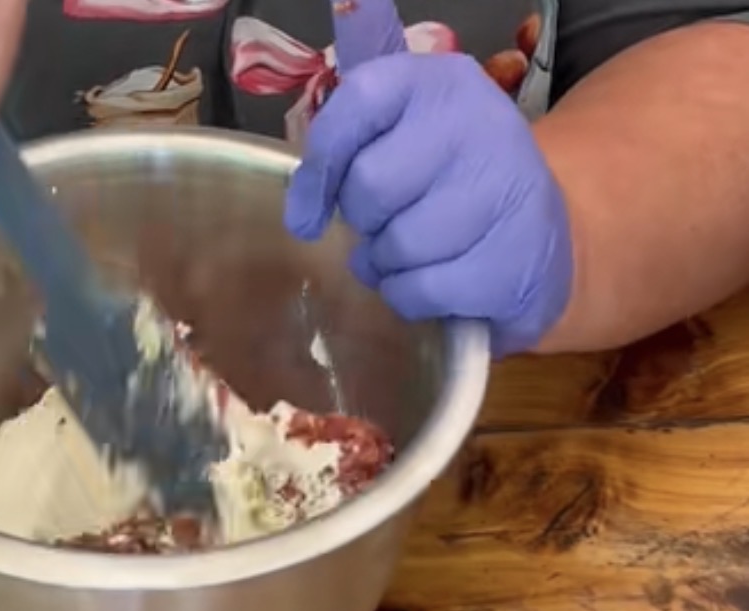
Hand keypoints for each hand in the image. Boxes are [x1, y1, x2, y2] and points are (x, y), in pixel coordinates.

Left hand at [285, 0, 572, 356]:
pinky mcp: (513, 259)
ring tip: (414, 253)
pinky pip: (419, 291)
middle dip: (364, 221)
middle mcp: (480, 124)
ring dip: (386, 264)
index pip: (357, 102)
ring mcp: (506, 191)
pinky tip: (435, 281)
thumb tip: (301, 211)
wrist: (540, 233)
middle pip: (369, 187)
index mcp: (440, 83)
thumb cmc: (447, 184)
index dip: (321, 164)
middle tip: (388, 223)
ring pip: (395, 246)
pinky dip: (410, 297)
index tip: (308, 211)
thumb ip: (347, 145)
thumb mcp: (404, 138)